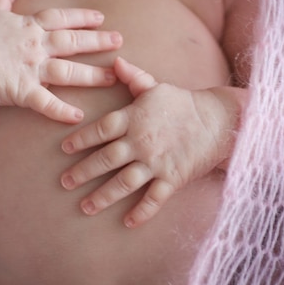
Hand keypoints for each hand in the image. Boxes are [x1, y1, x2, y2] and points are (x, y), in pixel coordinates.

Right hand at [0, 0, 122, 122]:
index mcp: (28, 26)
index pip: (61, 18)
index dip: (82, 17)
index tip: (101, 17)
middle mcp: (34, 45)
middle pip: (72, 42)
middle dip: (98, 41)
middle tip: (119, 42)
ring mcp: (29, 68)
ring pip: (67, 72)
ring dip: (91, 76)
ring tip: (112, 77)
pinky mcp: (20, 90)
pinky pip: (45, 102)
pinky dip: (61, 111)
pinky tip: (78, 117)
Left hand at [60, 57, 238, 227]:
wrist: (218, 120)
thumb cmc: (183, 103)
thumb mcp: (156, 86)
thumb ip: (133, 77)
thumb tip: (115, 61)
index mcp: (133, 118)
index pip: (100, 130)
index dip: (81, 139)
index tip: (65, 149)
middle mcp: (140, 141)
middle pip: (106, 159)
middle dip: (83, 172)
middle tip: (65, 182)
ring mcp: (156, 162)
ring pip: (124, 182)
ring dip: (103, 196)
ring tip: (86, 207)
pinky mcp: (173, 177)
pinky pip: (154, 198)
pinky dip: (141, 212)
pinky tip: (128, 223)